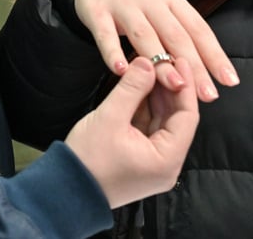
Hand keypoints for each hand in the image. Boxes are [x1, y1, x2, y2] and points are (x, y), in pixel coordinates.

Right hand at [65, 56, 198, 208]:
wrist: (65, 191)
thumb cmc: (87, 161)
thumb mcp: (110, 117)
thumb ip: (131, 88)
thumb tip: (148, 63)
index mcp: (166, 160)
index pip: (187, 116)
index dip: (184, 85)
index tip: (178, 61)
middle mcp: (166, 165)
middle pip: (176, 118)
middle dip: (168, 88)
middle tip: (163, 60)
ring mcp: (153, 164)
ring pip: (162, 122)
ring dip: (155, 96)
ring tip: (149, 69)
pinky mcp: (140, 160)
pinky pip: (149, 129)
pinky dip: (144, 108)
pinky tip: (138, 87)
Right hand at [75, 0, 238, 100]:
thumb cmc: (135, 6)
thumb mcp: (161, 14)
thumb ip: (178, 39)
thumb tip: (204, 76)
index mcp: (172, 1)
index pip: (198, 29)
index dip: (215, 55)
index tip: (230, 81)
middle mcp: (151, 0)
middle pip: (176, 35)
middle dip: (194, 65)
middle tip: (207, 95)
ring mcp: (124, 6)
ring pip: (144, 35)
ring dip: (160, 61)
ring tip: (174, 85)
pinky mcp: (98, 13)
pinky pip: (105, 35)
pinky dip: (112, 52)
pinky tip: (120, 70)